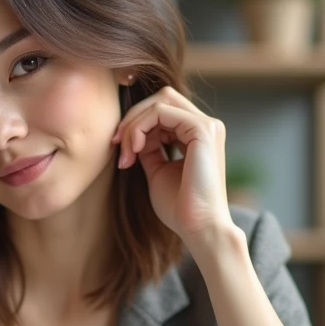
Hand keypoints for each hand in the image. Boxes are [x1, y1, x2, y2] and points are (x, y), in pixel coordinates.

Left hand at [112, 84, 235, 244]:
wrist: (198, 227)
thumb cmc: (179, 207)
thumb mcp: (157, 171)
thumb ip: (149, 148)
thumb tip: (132, 133)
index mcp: (198, 135)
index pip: (162, 111)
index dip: (136, 124)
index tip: (119, 151)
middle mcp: (206, 126)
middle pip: (161, 98)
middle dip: (133, 117)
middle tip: (117, 144)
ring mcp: (207, 125)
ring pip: (160, 101)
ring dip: (134, 123)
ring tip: (126, 152)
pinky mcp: (203, 130)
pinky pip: (161, 112)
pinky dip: (140, 127)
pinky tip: (134, 150)